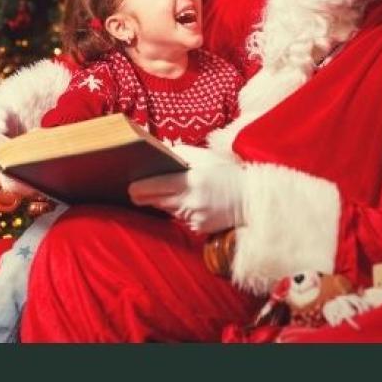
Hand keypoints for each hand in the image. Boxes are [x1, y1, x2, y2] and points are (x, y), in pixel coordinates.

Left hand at [128, 145, 243, 232]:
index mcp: (192, 182)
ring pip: (169, 210)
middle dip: (146, 196)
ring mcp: (195, 219)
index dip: (139, 188)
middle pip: (157, 201)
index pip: (156, 186)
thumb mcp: (206, 157)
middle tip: (134, 191)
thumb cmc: (227, 174)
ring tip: (166, 191)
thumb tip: (159, 152)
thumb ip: (180, 153)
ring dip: (165, 202)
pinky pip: (182, 219)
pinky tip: (190, 202)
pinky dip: (181, 211)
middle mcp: (191, 203)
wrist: (252, 199)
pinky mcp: (199, 229)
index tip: (129, 187)